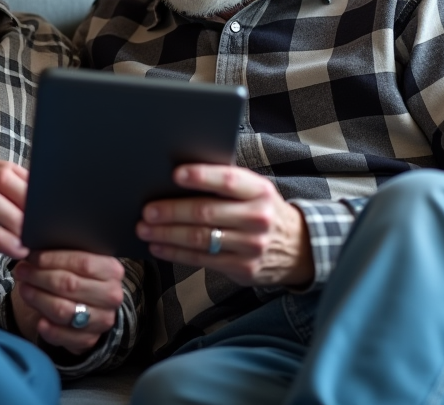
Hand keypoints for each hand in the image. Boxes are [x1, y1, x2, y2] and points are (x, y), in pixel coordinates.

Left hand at [11, 250, 123, 354]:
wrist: (93, 307)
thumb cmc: (81, 277)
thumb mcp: (80, 260)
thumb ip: (65, 252)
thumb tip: (34, 244)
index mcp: (112, 270)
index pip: (82, 262)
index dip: (52, 259)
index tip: (32, 257)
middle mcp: (111, 295)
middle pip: (69, 285)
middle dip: (39, 277)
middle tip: (22, 271)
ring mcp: (102, 319)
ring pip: (63, 310)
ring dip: (38, 298)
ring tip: (24, 289)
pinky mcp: (90, 339)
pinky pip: (63, 335)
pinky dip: (48, 328)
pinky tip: (39, 320)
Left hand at [136, 164, 312, 287]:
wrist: (299, 248)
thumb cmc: (263, 211)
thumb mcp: (256, 192)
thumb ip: (227, 185)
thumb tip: (178, 178)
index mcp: (259, 191)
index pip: (228, 180)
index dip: (201, 176)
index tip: (175, 174)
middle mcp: (258, 218)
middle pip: (206, 213)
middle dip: (171, 211)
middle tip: (147, 210)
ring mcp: (251, 246)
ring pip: (200, 239)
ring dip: (167, 235)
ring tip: (144, 229)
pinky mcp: (243, 268)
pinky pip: (202, 260)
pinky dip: (176, 253)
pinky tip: (159, 246)